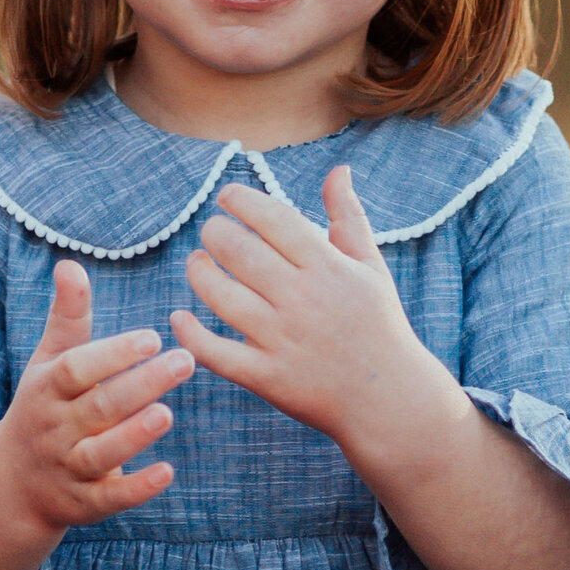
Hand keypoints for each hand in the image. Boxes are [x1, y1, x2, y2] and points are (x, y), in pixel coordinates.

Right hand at [0, 258, 192, 532]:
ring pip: (101, 453)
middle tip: (186, 360)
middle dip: (140, 385)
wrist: (13, 483)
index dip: (112, 354)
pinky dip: (137, 488)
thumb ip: (67, 318)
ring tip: (168, 413)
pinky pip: (110, 498)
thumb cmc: (44, 407)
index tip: (153, 336)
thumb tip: (70, 263)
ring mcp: (68, 468)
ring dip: (134, 435)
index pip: (77, 369)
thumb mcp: (48, 363)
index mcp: (47, 390)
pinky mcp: (83, 503)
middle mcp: (55, 429)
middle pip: (97, 408)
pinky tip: (167, 472)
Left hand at [171, 167, 456, 471]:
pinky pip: (216, 352)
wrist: (390, 399)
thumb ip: (349, 217)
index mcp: (328, 267)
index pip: (274, 218)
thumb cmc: (379, 325)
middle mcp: (303, 299)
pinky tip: (180, 317)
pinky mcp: (268, 377)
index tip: (227, 196)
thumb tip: (339, 170)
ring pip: (221, 296)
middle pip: (240, 251)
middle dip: (215, 232)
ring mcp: (283, 340)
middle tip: (212, 231)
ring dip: (199, 273)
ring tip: (198, 263)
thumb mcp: (371, 267)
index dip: (242, 201)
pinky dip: (191, 334)